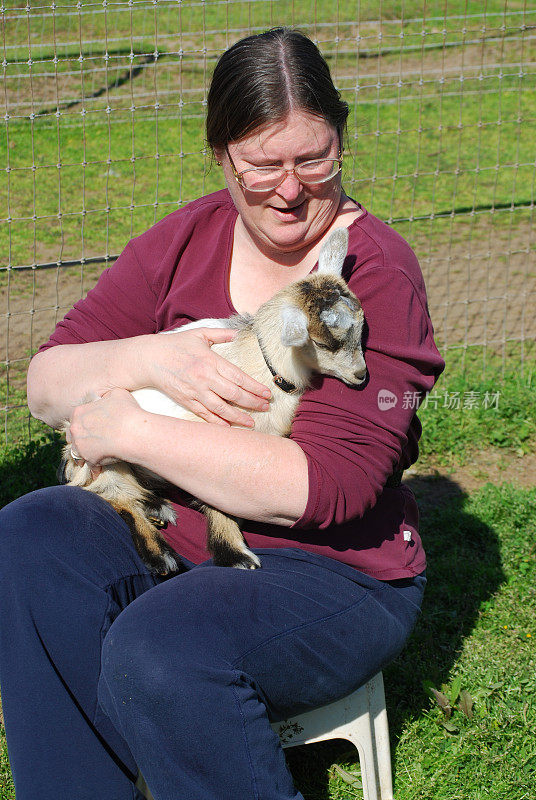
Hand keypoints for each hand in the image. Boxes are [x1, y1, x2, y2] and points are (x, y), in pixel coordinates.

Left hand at [67, 389, 140, 468]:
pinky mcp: (90, 460)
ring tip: (96, 455)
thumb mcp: (117, 393)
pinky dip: (96, 468)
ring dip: (85, 454)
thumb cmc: (127, 412)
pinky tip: (100, 469)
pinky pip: (91, 465)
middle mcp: (76, 429)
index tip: (91, 424)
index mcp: (79, 412)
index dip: (84, 420)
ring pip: (78, 452)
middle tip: (92, 440)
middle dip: (81, 438)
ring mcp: (81, 446)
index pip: (75, 417)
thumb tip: (108, 398)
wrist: (134, 433)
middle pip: (74, 435)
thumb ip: (107, 396)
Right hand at [141, 327, 270, 426]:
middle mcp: (204, 377)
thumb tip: (238, 333)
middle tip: (266, 407)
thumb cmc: (175, 345)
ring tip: (252, 422)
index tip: (267, 393)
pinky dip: (217, 422)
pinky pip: (204, 414)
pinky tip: (229, 427)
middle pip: (233, 394)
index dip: (254, 387)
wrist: (149, 358)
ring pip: (221, 408)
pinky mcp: (186, 400)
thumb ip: (220, 333)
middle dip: (252, 402)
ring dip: (238, 416)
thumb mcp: (199, 334)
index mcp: (210, 360)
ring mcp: (195, 391)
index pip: (238, 376)